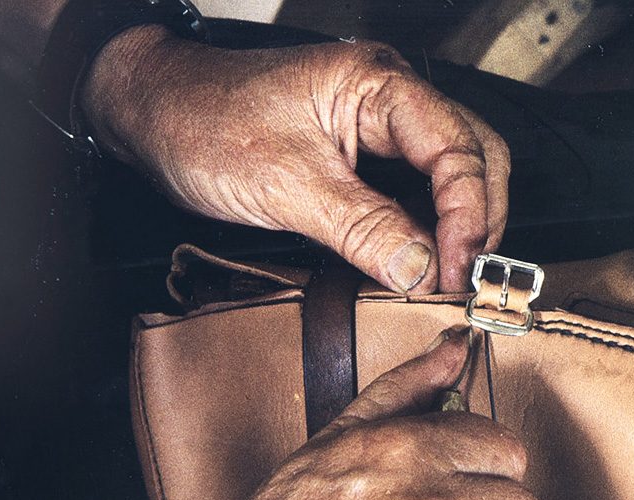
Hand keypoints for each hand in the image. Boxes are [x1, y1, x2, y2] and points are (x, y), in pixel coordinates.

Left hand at [83, 27, 509, 293]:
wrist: (153, 114)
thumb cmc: (204, 124)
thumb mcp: (286, 184)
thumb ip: (362, 228)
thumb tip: (423, 271)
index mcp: (378, 85)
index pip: (459, 150)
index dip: (469, 217)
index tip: (457, 273)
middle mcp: (389, 98)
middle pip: (475, 157)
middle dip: (480, 221)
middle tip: (466, 280)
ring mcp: (378, 126)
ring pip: (452, 175)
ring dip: (458, 228)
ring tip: (446, 280)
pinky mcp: (362, 155)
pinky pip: (416, 191)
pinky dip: (427, 230)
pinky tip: (418, 263)